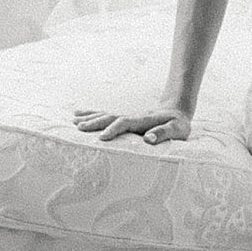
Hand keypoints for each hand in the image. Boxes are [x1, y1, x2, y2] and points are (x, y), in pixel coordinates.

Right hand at [72, 105, 192, 145]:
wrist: (176, 111)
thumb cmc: (178, 124)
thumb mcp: (177, 129)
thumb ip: (164, 133)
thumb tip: (148, 139)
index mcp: (143, 121)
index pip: (125, 123)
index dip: (113, 130)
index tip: (101, 138)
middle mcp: (132, 117)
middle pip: (110, 117)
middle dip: (94, 122)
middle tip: (78, 128)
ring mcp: (127, 117)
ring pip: (105, 115)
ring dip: (89, 117)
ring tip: (73, 121)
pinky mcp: (124, 119)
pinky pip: (105, 115)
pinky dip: (91, 114)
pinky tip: (78, 114)